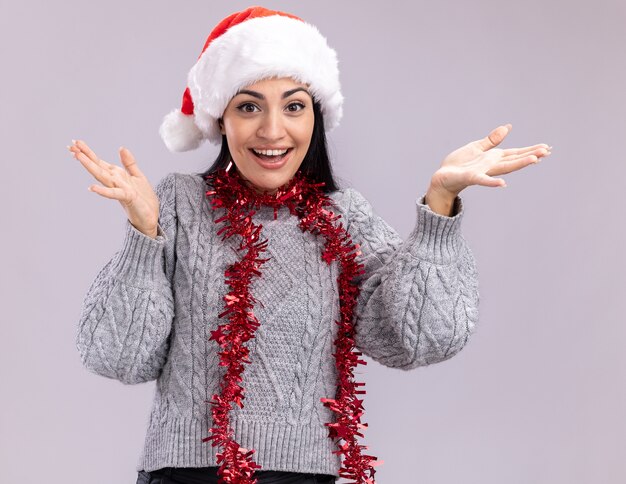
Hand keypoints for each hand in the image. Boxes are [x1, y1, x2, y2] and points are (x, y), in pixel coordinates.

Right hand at [68, 140, 159, 237]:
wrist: (151, 218)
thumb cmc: (144, 200)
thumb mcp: (138, 177)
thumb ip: (129, 163)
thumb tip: (121, 148)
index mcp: (117, 176)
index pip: (100, 162)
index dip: (88, 152)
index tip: (76, 142)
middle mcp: (115, 182)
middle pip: (97, 167)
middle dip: (85, 156)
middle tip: (70, 146)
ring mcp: (119, 189)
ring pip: (102, 176)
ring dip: (90, 167)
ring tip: (77, 156)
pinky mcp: (128, 197)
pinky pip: (114, 193)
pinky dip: (103, 191)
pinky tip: (92, 187)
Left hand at [430, 123, 551, 196]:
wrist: (443, 177)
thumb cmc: (459, 164)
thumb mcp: (476, 147)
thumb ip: (492, 140)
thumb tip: (508, 127)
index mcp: (493, 157)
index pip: (515, 153)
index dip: (530, 150)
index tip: (546, 148)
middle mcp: (491, 165)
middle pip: (514, 160)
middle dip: (531, 155)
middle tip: (548, 151)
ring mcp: (483, 172)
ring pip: (504, 168)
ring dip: (519, 164)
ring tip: (534, 160)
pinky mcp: (471, 177)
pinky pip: (483, 180)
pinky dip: (492, 182)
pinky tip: (502, 183)